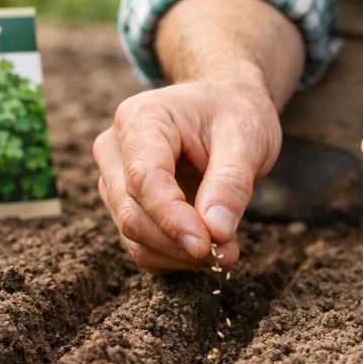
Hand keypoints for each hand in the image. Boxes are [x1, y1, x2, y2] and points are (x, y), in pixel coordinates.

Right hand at [94, 78, 280, 274]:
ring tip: (227, 249)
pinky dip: (174, 257)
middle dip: (179, 243)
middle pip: (132, 213)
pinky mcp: (125, 204)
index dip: (172, 219)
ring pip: (134, 235)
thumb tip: (216, 232)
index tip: (207, 245)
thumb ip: (232, 183)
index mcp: (141, 119)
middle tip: (228, 252)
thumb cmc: (234, 114)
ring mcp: (114, 179)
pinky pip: (141, 246)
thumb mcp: (248, 138)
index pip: (144, 179)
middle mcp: (115, 149)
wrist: (224, 107)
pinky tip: (209, 246)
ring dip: (179, 254)